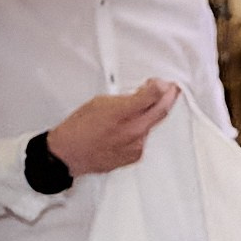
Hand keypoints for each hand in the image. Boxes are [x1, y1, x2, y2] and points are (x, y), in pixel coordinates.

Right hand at [45, 80, 178, 175]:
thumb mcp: (100, 102)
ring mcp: (136, 146)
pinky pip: (144, 138)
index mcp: (122, 113)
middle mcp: (132, 131)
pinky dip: (141, 130)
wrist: (69, 154)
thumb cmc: (79, 129)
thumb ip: (125, 98)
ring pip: (152, 125)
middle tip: (171, 90)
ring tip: (138, 110)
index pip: (152, 96)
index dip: (162, 87)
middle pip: (160, 112)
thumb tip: (141, 95)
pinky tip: (129, 127)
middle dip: (168, 98)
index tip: (165, 84)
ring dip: (150, 115)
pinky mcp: (135, 156)